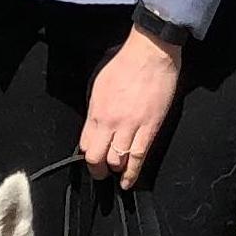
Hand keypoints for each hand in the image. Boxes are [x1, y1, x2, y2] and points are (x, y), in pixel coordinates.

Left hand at [79, 28, 182, 186]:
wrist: (150, 53)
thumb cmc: (126, 64)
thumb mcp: (100, 85)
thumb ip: (97, 108)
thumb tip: (95, 125)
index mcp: (96, 110)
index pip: (85, 144)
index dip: (87, 155)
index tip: (92, 158)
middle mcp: (110, 122)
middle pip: (96, 158)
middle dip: (97, 170)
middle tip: (100, 173)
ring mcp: (130, 127)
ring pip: (116, 161)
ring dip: (115, 170)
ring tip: (117, 173)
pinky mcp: (149, 128)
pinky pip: (138, 157)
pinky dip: (132, 174)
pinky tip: (127, 182)